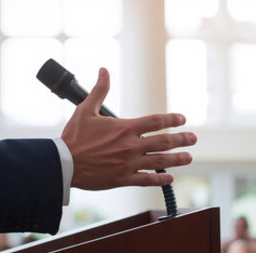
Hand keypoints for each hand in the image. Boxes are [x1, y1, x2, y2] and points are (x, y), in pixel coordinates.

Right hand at [61, 68, 196, 189]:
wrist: (62, 163)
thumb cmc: (73, 137)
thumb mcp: (85, 110)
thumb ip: (100, 91)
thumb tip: (103, 70)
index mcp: (125, 128)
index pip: (156, 121)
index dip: (172, 120)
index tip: (182, 119)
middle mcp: (130, 146)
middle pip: (163, 141)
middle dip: (181, 139)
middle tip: (193, 138)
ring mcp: (128, 164)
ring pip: (159, 161)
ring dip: (177, 159)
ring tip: (188, 157)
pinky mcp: (123, 179)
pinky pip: (146, 179)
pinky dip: (160, 179)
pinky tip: (170, 177)